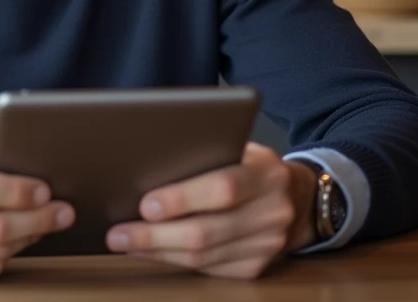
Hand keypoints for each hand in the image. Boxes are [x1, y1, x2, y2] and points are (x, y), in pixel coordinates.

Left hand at [105, 142, 318, 278]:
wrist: (300, 197)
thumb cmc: (254, 167)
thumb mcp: (241, 148)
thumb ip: (207, 155)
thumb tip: (147, 166)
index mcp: (268, 173)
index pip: (223, 189)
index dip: (182, 199)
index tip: (145, 204)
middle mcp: (273, 212)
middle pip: (207, 231)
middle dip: (155, 235)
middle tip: (118, 233)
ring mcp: (267, 244)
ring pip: (204, 257)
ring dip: (157, 251)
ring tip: (125, 242)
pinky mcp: (257, 266)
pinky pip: (209, 269)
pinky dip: (174, 261)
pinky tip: (151, 252)